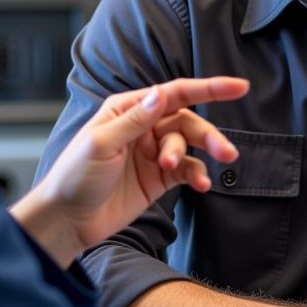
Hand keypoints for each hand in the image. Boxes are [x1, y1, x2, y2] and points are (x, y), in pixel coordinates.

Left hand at [13, 77, 248, 264]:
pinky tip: (202, 185)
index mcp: (127, 109)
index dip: (208, 87)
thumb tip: (161, 94)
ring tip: (206, 176)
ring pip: (189, 145)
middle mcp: (143, 127)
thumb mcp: (101, 144)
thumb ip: (134, 121)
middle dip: (207, 134)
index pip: (174, 93)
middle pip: (187, 121)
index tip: (239, 86)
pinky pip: (186, 170)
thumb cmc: (74, 177)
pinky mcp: (157, 178)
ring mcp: (152, 153)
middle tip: (225, 151)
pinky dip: (197, 175)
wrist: (67, 220)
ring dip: (203, 156)